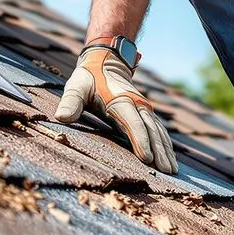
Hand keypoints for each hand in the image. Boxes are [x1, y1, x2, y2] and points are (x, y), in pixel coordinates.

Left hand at [54, 45, 176, 173]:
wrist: (104, 61)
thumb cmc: (88, 78)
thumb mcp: (76, 87)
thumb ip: (70, 102)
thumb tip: (60, 117)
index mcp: (120, 100)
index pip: (133, 123)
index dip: (140, 140)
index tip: (147, 159)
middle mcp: (136, 104)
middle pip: (151, 130)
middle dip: (159, 151)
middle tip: (167, 172)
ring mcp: (143, 108)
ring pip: (158, 131)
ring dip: (166, 150)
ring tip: (172, 170)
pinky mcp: (145, 113)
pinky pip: (159, 129)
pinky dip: (166, 143)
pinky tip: (171, 157)